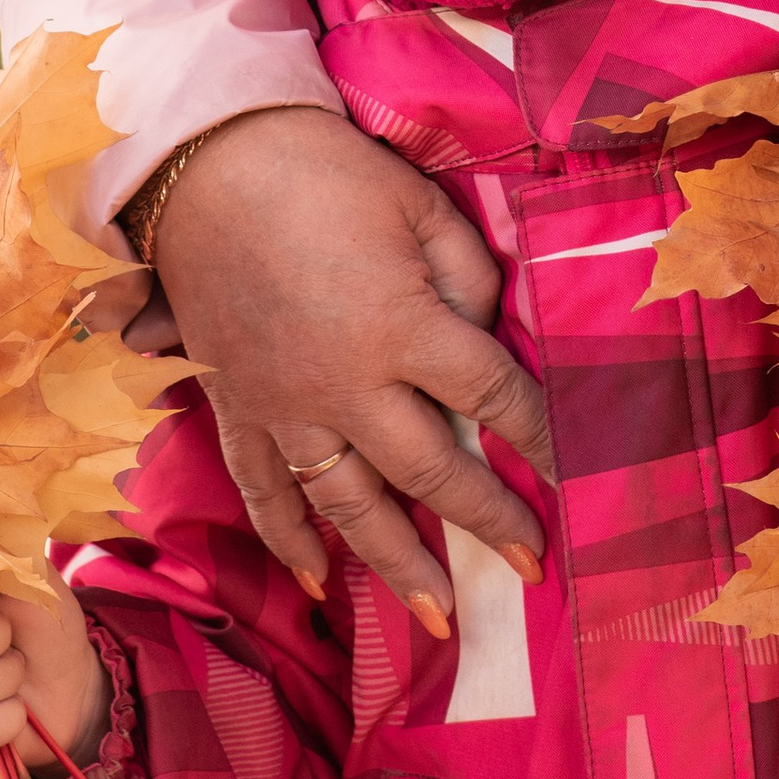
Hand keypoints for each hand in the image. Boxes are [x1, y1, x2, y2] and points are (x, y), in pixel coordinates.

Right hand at [153, 104, 554, 624]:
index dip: (540, 439)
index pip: (493, 398)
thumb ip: (469, 277)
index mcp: (403, 329)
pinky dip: (288, 541)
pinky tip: (315, 579)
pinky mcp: (238, 407)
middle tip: (533, 569)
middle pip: (432, 472)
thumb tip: (488, 335)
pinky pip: (264, 492)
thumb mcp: (420, 205)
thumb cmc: (324, 172)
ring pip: (350, 506)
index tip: (574, 480)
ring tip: (441, 615)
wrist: (204, 163)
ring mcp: (287, 407)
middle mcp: (348, 386)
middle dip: (488, 524)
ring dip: (398, 564)